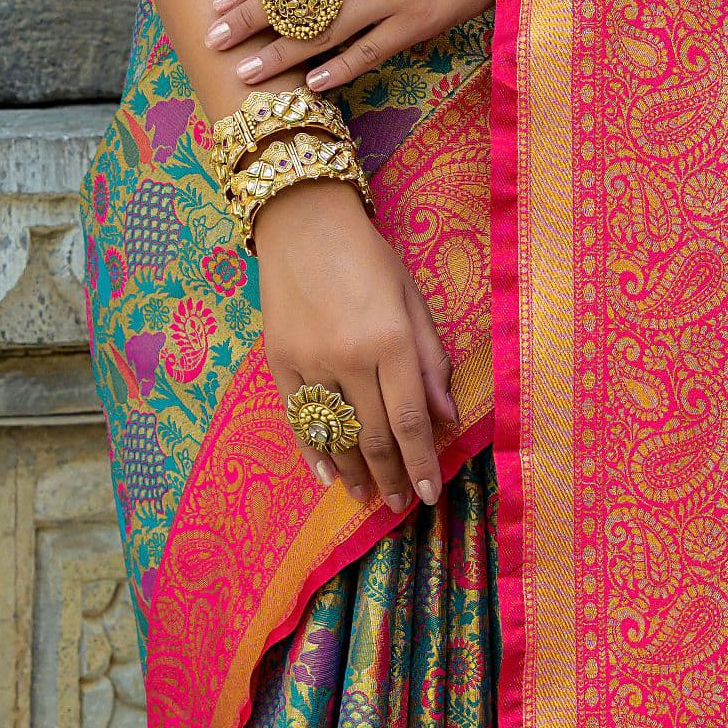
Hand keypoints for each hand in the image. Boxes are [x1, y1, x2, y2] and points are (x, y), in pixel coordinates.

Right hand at [251, 180, 452, 512]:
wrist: (302, 222)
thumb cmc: (369, 257)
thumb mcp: (413, 300)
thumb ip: (431, 361)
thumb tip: (448, 417)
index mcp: (391, 340)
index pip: (410, 421)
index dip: (422, 464)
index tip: (430, 495)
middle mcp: (349, 357)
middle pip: (374, 436)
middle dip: (390, 477)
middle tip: (401, 505)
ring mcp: (310, 361)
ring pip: (336, 433)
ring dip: (353, 472)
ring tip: (366, 497)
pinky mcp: (279, 360)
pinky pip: (298, 417)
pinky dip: (313, 451)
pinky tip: (326, 476)